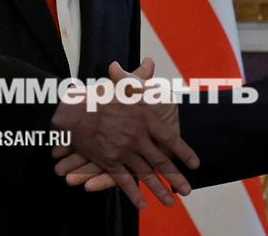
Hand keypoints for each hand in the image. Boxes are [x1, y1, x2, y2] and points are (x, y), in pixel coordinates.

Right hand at [50, 58, 196, 207]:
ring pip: (145, 174)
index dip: (183, 152)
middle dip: (176, 177)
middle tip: (188, 191)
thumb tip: (149, 64)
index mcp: (145, 118)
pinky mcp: (109, 161)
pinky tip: (143, 204)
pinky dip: (133, 193)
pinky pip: (123, 180)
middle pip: (161, 161)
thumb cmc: (98, 95)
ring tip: (171, 202)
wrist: (72, 110)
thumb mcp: (123, 84)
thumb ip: (139, 78)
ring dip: (159, 189)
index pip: (169, 138)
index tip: (195, 164)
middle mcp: (137, 137)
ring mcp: (123, 151)